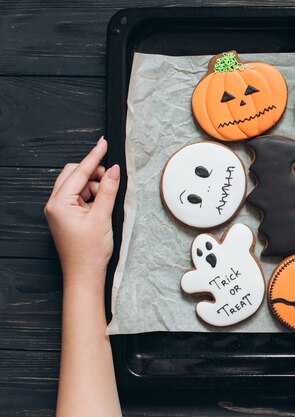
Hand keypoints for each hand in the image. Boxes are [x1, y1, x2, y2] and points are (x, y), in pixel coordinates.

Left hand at [44, 138, 119, 287]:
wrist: (84, 274)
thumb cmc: (90, 251)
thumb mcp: (103, 217)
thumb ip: (108, 190)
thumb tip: (114, 170)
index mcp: (59, 203)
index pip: (79, 172)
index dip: (94, 157)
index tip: (104, 143)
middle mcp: (55, 204)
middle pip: (74, 175)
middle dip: (93, 174)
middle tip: (110, 180)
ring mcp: (59, 210)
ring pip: (78, 185)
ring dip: (94, 187)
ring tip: (105, 204)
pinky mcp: (66, 216)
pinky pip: (79, 197)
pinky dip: (91, 197)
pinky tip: (100, 207)